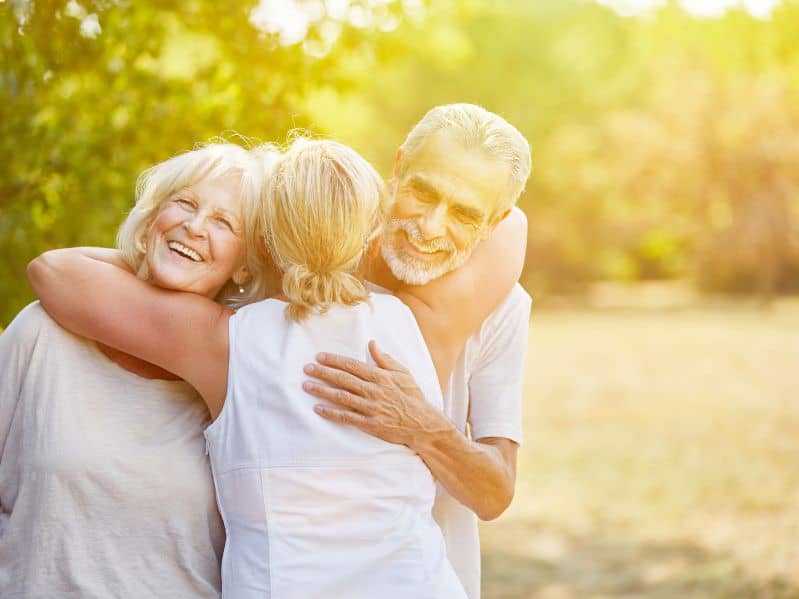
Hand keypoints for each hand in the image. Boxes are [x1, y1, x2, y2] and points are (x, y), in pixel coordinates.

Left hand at [302, 340, 453, 448]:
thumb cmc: (413, 397)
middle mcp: (373, 391)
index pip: (352, 366)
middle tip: (307, 369)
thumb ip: (385, 359)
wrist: (422, 424)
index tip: (320, 357)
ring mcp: (371, 408)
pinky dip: (331, 413)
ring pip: (341, 397)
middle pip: (343, 379)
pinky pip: (346, 418)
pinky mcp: (369, 424)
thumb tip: (372, 343)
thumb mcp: (403, 373)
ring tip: (307, 386)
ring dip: (322, 391)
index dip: (334, 361)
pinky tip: (318, 408)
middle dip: (323, 373)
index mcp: (381, 376)